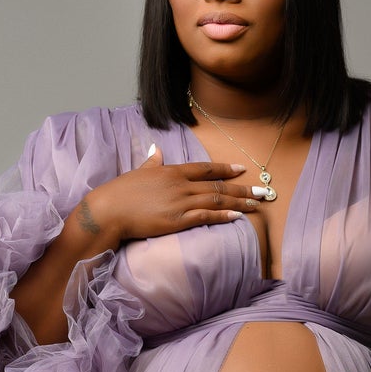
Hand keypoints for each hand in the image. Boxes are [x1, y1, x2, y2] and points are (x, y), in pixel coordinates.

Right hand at [79, 145, 256, 246]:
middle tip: (262, 191)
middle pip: (217, 185)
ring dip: (238, 202)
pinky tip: (238, 216)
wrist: (109, 210)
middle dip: (242, 189)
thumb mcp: (138, 172)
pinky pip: (206, 215)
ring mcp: (179, 202)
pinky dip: (223, 215)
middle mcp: (180, 184)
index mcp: (171, 171)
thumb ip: (152, 162)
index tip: (242, 169)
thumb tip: (156, 150)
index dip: (225, 169)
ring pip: (216, 200)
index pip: (205, 168)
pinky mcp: (177, 220)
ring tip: (256, 205)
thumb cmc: (120, 192)